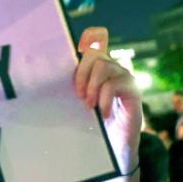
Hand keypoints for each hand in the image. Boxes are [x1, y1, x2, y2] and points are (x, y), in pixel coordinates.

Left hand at [73, 27, 141, 172]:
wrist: (115, 146)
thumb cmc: (95, 123)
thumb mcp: (81, 101)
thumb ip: (75, 86)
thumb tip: (50, 77)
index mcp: (99, 67)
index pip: (99, 37)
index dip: (90, 35)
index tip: (79, 47)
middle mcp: (113, 68)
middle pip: (94, 53)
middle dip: (82, 74)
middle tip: (80, 95)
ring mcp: (124, 77)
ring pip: (103, 66)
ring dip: (92, 86)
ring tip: (90, 105)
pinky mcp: (132, 90)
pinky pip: (114, 84)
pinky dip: (104, 99)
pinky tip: (103, 113)